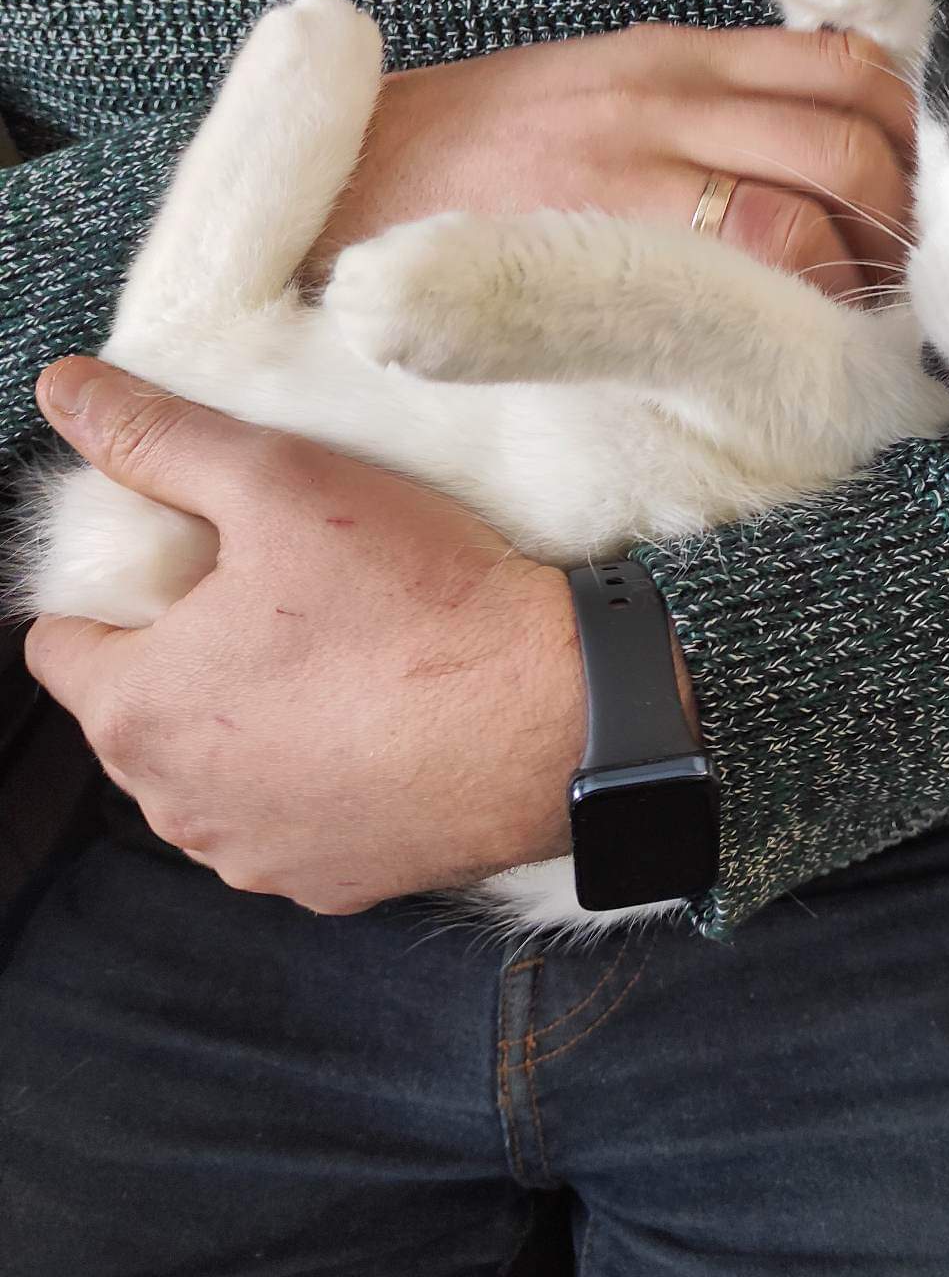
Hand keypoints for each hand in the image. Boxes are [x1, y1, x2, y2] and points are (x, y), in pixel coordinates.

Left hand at [22, 357, 672, 911]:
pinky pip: (295, 818)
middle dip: (186, 654)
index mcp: (137, 711)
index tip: (195, 556)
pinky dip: (319, 778)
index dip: (120, 586)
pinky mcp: (334, 885)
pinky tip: (378, 724)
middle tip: (278, 593)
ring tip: (336, 658)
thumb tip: (68, 391)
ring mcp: (256, 856)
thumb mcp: (278, 483)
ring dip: (249, 726)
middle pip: (141, 710)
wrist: (558, 715)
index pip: (62, 643)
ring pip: (216, 773)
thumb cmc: (415, 602)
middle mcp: (177, 806)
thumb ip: (159, 438)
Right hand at [313, 23, 914, 301]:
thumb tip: (809, 161)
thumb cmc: (467, 158)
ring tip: (861, 321)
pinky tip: (803, 342)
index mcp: (669, 56)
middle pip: (853, 139)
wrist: (342, 189)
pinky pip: (752, 266)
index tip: (914, 199)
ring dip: (867, 270)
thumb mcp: (587, 92)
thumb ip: (695, 113)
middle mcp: (667, 98)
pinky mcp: (605, 241)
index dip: (907, 137)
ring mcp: (637, 170)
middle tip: (903, 281)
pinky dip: (804, 304)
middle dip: (905, 218)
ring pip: (816, 205)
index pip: (842, 69)